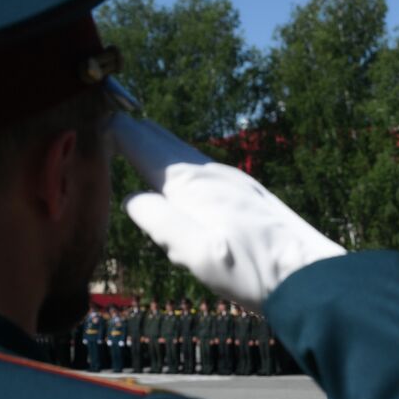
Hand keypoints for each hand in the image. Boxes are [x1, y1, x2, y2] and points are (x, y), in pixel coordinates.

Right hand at [113, 116, 344, 308]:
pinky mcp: (248, 196)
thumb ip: (159, 221)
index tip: (85, 119)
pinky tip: (180, 179)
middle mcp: (212, 172)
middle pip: (161, 141)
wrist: (314, 278)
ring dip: (155, 147)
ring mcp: (234, 181)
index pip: (140, 140)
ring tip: (133, 141)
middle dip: (131, 132)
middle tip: (102, 120)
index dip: (110, 129)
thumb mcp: (196, 252)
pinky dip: (178, 165)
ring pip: (183, 155)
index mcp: (191, 182)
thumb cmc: (254, 271)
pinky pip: (201, 171)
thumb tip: (132, 197)